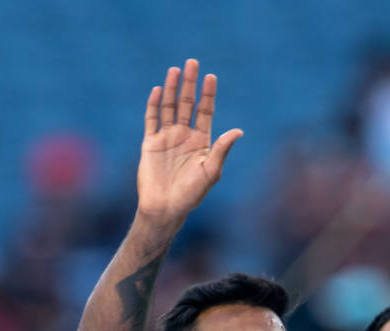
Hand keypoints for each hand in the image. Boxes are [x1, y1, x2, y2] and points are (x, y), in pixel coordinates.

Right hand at [136, 59, 242, 219]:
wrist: (165, 208)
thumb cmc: (191, 194)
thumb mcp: (210, 171)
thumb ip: (222, 150)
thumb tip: (239, 131)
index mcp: (201, 141)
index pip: (205, 112)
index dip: (208, 94)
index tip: (211, 77)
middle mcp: (184, 136)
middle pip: (188, 104)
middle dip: (190, 84)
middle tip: (193, 62)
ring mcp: (167, 138)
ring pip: (170, 107)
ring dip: (173, 89)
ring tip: (175, 70)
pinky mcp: (150, 143)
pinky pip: (152, 120)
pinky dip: (155, 105)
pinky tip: (159, 90)